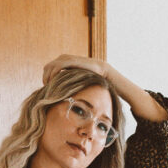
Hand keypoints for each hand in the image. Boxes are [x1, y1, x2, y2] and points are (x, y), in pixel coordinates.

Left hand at [42, 54, 109, 85]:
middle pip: (46, 68)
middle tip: (48, 88)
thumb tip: (57, 90)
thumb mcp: (73, 77)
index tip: (48, 88)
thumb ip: (65, 79)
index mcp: (61, 60)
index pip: (47, 68)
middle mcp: (62, 57)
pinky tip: (55, 82)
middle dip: (45, 78)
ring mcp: (66, 58)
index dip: (45, 78)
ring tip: (51, 87)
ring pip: (50, 67)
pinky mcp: (70, 60)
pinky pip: (57, 67)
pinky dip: (54, 75)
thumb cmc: (87, 76)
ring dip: (48, 78)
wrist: (99, 70)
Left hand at [42, 55, 166, 123]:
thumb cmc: (107, 94)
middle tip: (46, 83)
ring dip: (52, 70)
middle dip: (49, 70)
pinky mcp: (89, 63)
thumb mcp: (89, 95)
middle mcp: (82, 62)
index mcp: (81, 68)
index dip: (50, 72)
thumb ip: (79, 95)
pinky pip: (68, 62)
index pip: (60, 64)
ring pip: (61, 59)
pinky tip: (56, 80)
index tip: (46, 85)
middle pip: (59, 60)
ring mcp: (86, 61)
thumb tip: (69, 107)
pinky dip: (59, 69)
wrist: (121, 87)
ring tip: (50, 82)